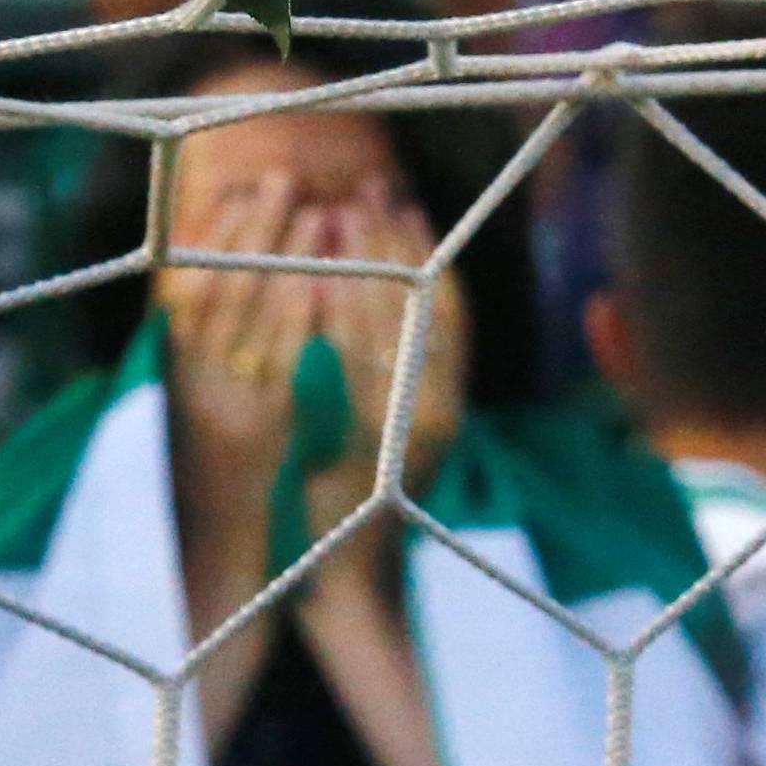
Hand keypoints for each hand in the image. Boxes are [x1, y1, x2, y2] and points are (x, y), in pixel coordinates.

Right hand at [158, 171, 324, 600]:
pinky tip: (321, 282)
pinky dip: (295, 321)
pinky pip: (279, 367)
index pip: (184, 286)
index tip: (238, 188)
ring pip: (248, 320)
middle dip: (252, 229)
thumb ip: (205, 344)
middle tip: (281, 177)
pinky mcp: (259, 433)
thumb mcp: (202, 399)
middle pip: (216, 289)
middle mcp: (191, 383)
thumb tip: (218, 274)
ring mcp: (224, 407)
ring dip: (283, 259)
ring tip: (316, 209)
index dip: (211, 234)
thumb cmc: (215, 471)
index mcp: (176, 371)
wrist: (215, 555)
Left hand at [303, 190, 466, 588]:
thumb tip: (375, 296)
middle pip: (424, 305)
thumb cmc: (363, 499)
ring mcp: (406, 427)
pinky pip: (355, 367)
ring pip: (391, 326)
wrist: (348, 578)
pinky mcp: (366, 443)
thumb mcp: (392, 431)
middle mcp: (438, 408)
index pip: (449, 309)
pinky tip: (317, 279)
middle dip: (395, 240)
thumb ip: (396, 373)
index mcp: (445, 401)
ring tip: (336, 210)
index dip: (428, 251)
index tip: (404, 202)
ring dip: (365, 263)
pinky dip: (340, 320)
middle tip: (367, 187)